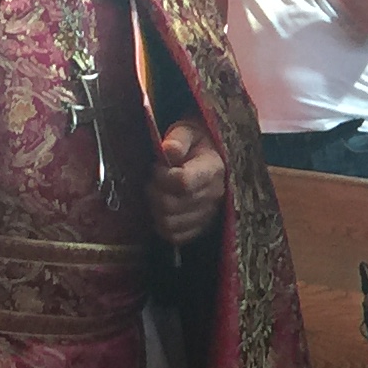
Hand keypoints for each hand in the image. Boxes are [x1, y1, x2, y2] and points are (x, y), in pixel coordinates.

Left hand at [147, 118, 227, 244]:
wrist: (210, 155)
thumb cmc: (195, 141)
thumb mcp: (188, 130)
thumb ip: (178, 138)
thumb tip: (168, 150)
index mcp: (213, 169)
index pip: (183, 182)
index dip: (162, 176)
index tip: (157, 166)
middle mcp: (215, 194)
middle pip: (172, 205)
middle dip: (154, 191)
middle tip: (153, 180)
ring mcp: (209, 214)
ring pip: (170, 223)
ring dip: (155, 209)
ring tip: (158, 194)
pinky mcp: (202, 227)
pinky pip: (176, 237)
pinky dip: (163, 226)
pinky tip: (163, 210)